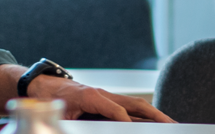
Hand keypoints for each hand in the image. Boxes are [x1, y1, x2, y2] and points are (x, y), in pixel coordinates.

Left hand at [27, 75, 174, 122]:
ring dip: (154, 114)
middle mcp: (100, 94)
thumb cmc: (48, 99)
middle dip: (155, 115)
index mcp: (90, 96)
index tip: (141, 130)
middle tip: (173, 125)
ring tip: (172, 124)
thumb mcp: (59, 114)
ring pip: (135, 104)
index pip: (117, 111)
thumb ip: (74, 124)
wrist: (40, 86)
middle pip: (134, 104)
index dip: (128, 122)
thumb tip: (80, 129)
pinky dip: (143, 113)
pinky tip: (153, 122)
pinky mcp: (104, 99)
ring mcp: (104, 95)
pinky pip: (128, 106)